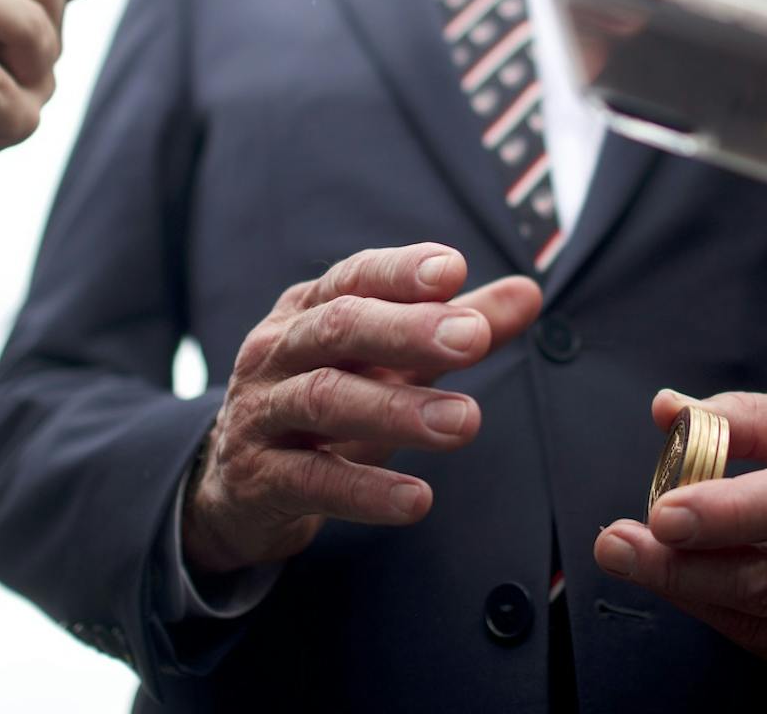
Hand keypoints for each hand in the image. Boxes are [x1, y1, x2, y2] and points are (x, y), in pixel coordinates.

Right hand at [183, 246, 543, 574]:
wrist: (236, 487)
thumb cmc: (324, 407)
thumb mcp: (387, 362)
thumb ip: (455, 326)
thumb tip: (529, 292)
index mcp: (309, 311)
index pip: (354, 277)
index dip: (400, 271)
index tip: (452, 269)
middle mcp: (278, 352)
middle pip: (339, 328)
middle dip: (407, 330)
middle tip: (472, 339)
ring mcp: (261, 413)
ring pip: (325, 399)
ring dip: (398, 409)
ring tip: (466, 422)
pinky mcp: (257, 479)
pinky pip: (310, 480)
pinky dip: (365, 490)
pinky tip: (417, 498)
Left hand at [593, 389, 766, 681]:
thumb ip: (747, 415)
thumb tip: (671, 410)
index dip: (733, 513)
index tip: (665, 513)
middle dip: (683, 565)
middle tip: (616, 543)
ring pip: (763, 619)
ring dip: (686, 588)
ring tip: (631, 555)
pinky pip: (765, 643)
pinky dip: (713, 609)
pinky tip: (682, 579)